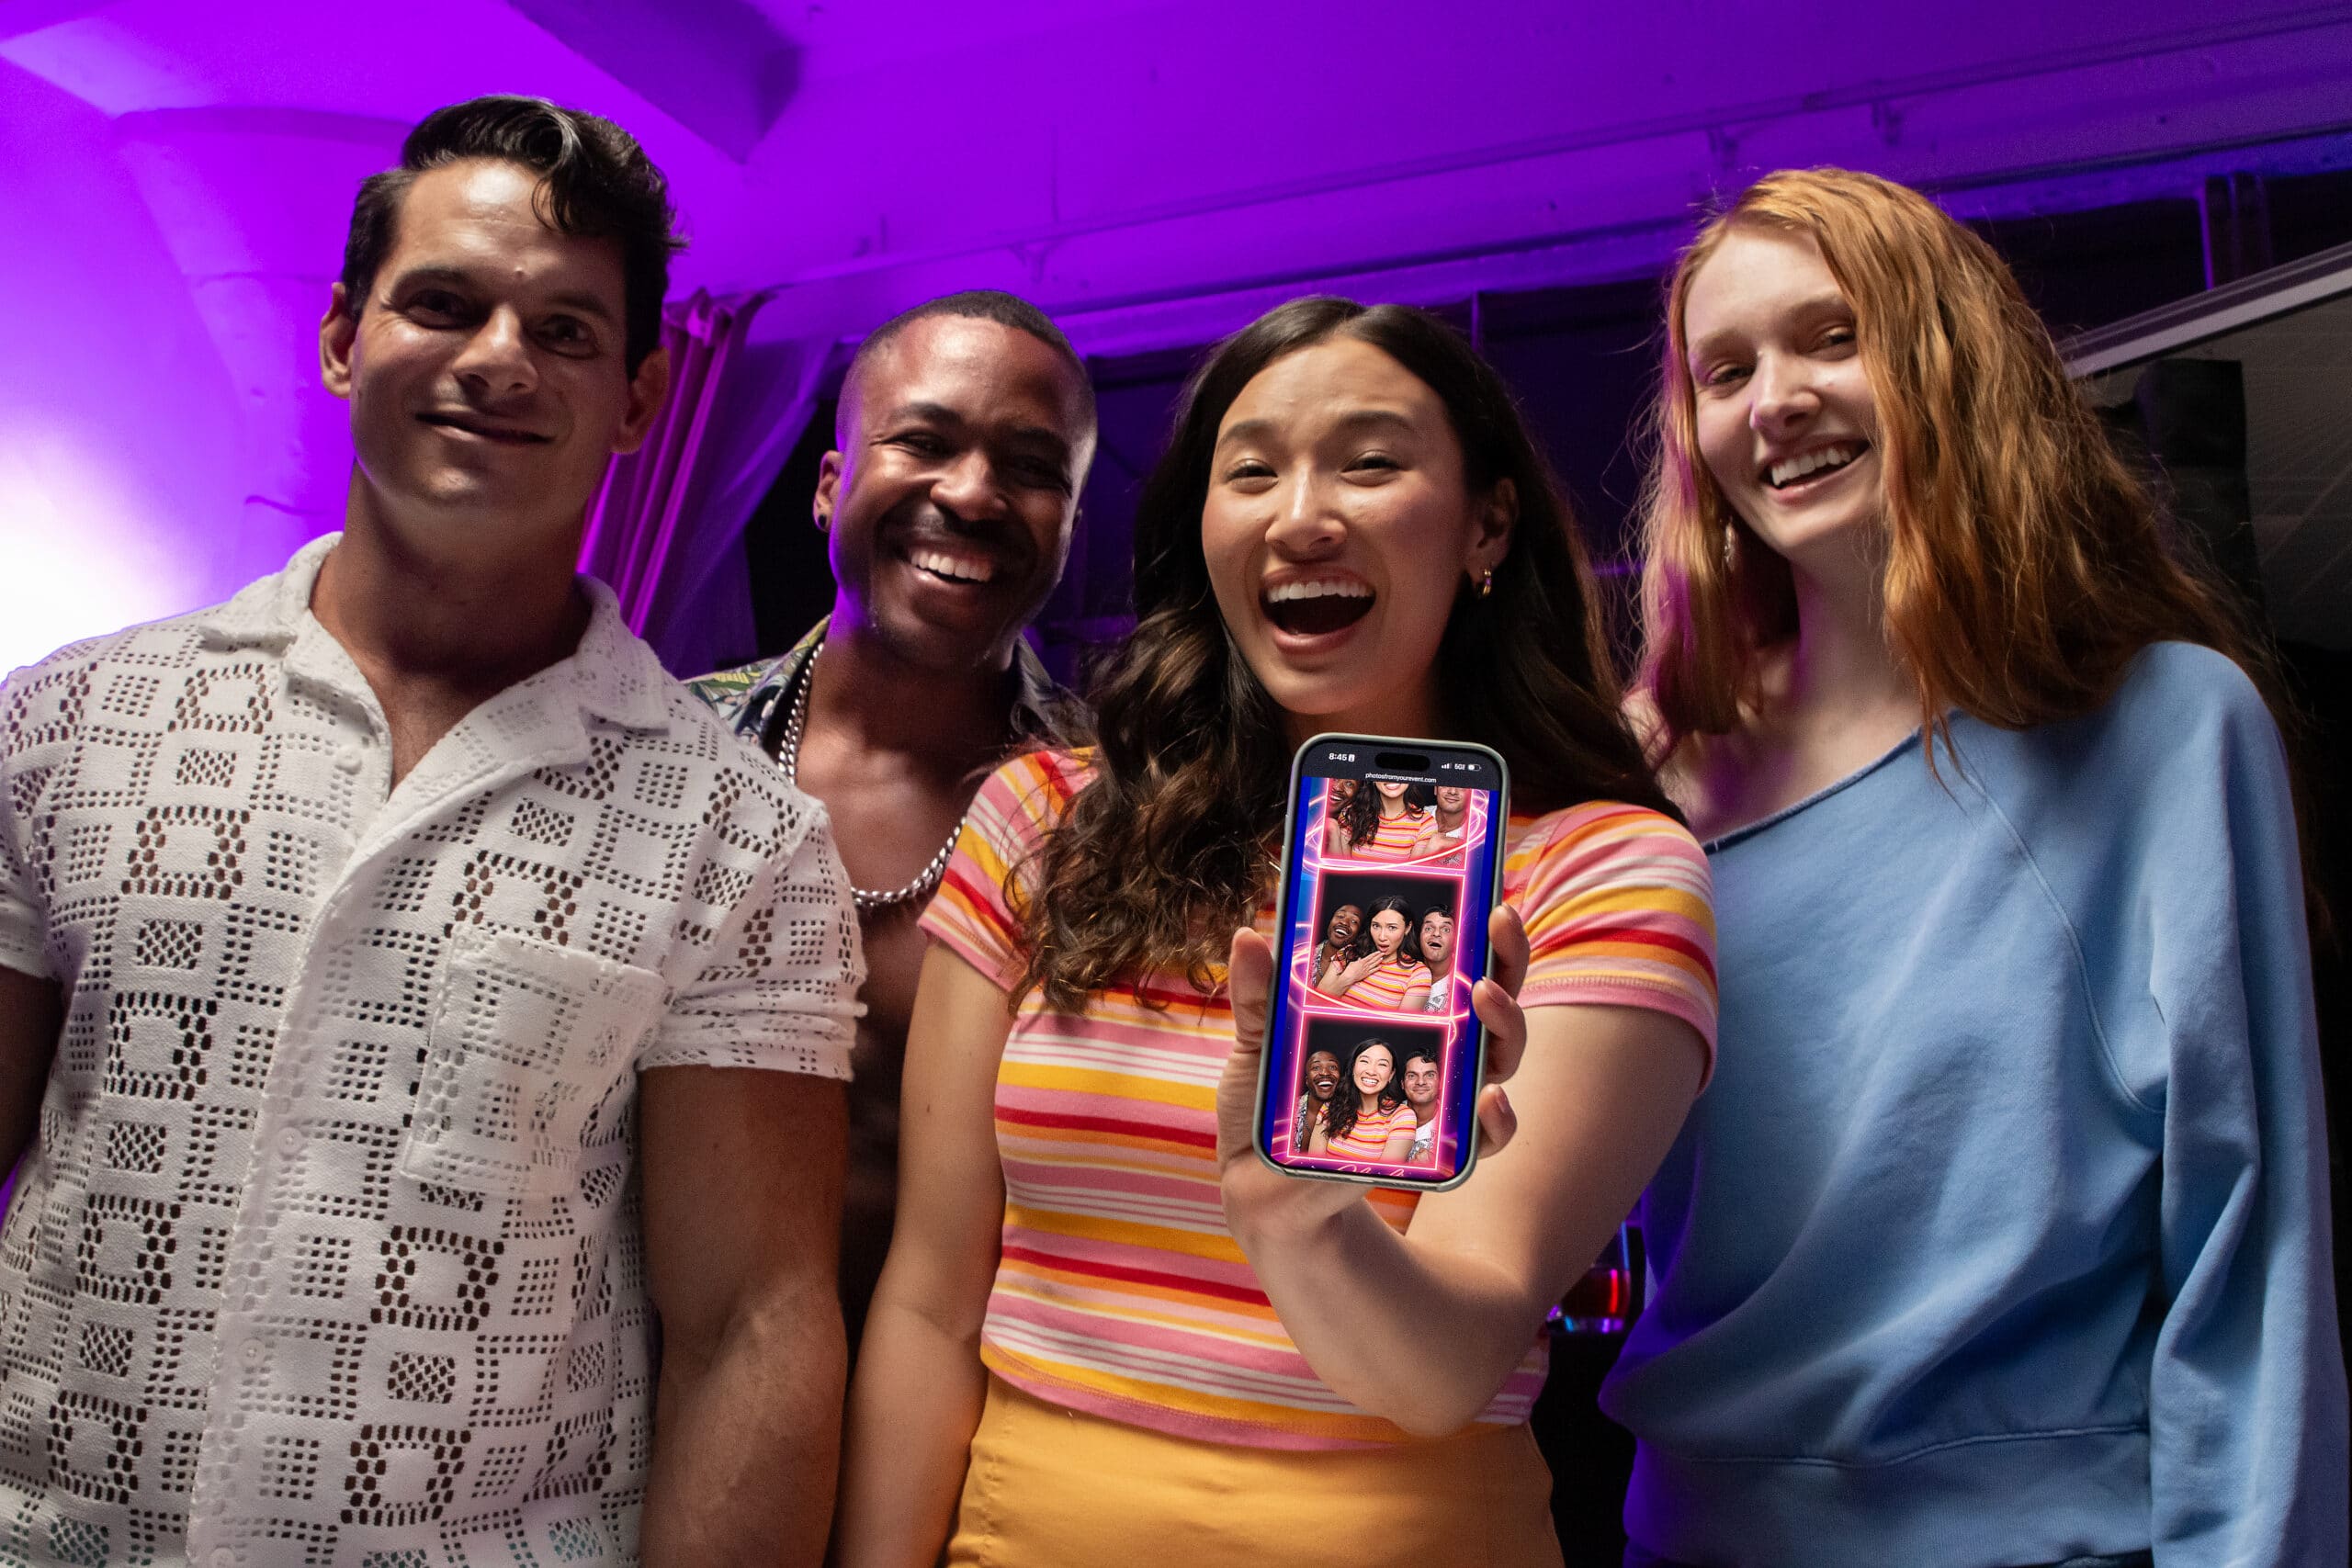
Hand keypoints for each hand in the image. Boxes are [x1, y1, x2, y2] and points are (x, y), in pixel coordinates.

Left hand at [1217, 905, 1531, 1241]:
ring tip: (1483, 995)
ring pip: (1502, 1054)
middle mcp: (1436, 1049)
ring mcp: (1443, 1098)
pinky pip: (1487, 1139)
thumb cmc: (1267, 1102)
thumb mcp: (1259, 1043)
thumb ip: (1258, 995)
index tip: (1488, 886)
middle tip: (1499, 919)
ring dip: (1506, 1022)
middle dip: (1508, 955)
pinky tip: (1490, 1101)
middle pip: (1495, 995)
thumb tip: (1250, 936)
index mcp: (1402, 1011)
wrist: (1259, 1187)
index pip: (1455, 958)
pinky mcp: (1437, 1153)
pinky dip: (1497, 1121)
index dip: (1480, 923)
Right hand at [1335, 951, 1382, 989]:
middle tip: (1383, 953)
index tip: (1378, 951)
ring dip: (1378, 961)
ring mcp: (1367, 969)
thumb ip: (1357, 961)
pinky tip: (1380, 966)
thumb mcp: (1352, 963)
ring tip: (1382, 958)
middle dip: (1378, 956)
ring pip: (1374, 964)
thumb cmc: (1349, 970)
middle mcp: (1366, 965)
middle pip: (1374, 959)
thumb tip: (1359, 958)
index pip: (1370, 956)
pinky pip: (1373, 970)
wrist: (1349, 977)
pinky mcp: (1367, 974)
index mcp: (1362, 961)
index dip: (1375, 954)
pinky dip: (1377, 968)